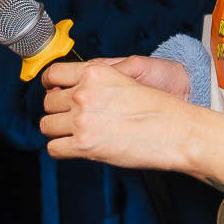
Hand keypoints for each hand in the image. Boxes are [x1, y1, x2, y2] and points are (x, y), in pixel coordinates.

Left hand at [38, 58, 199, 170]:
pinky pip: (54, 148)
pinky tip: (77, 149)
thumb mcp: (126, 81)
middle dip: (57, 111)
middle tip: (73, 120)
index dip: (50, 85)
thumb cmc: (159, 109)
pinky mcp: (84, 145)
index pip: (53, 74)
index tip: (53, 92)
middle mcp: (84, 93)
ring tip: (76, 135)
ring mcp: (82, 119)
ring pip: (46, 125)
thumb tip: (71, 92)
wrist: (177, 132)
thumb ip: (97, 83)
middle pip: (47, 103)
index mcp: (95, 73)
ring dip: (58, 131)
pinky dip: (62, 150)